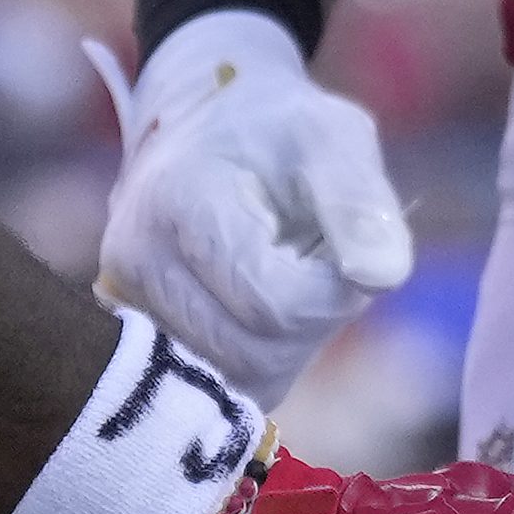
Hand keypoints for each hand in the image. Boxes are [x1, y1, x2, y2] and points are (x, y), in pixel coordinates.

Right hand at [98, 12, 416, 405]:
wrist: (208, 128)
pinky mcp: (139, 336)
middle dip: (312, 322)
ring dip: (289, 344)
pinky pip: (219, 385)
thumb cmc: (280, 130)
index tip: (343, 249)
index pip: (275, 303)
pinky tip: (265, 306)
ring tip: (291, 277)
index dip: (333, 293)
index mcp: (178, 200)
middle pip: (253, 352)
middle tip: (321, 263)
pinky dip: (261, 358)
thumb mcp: (333, 137)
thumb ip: (360, 202)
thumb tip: (383, 276)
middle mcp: (135, 262)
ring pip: (238, 378)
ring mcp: (129, 305)